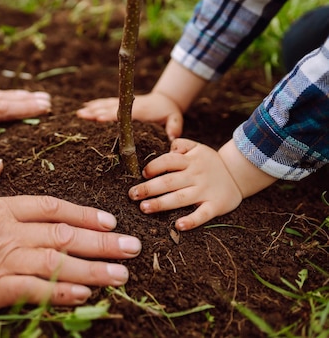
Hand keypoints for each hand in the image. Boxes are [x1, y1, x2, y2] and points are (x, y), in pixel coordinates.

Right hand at [0, 159, 142, 315]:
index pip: (50, 208)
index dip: (82, 215)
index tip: (107, 220)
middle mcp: (5, 233)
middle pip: (64, 236)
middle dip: (103, 242)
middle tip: (133, 248)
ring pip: (58, 264)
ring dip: (94, 269)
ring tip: (122, 274)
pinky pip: (34, 291)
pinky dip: (62, 293)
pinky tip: (86, 296)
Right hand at [76, 92, 182, 139]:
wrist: (166, 99)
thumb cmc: (169, 112)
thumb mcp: (175, 119)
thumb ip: (173, 128)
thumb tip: (172, 138)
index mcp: (139, 111)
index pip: (123, 114)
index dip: (110, 116)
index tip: (99, 118)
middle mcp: (129, 105)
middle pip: (109, 109)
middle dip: (95, 112)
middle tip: (82, 116)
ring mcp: (123, 103)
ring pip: (105, 105)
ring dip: (92, 108)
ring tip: (79, 113)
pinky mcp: (120, 103)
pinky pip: (106, 103)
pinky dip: (95, 104)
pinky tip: (85, 106)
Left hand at [128, 138, 242, 229]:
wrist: (239, 174)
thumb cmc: (209, 162)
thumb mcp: (198, 148)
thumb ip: (181, 145)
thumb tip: (168, 149)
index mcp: (190, 160)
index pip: (168, 161)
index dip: (154, 167)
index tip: (143, 174)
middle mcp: (196, 175)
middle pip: (169, 181)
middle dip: (148, 188)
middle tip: (132, 195)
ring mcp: (205, 191)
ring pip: (180, 198)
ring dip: (161, 204)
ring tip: (144, 208)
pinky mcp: (215, 206)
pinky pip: (203, 214)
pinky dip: (191, 221)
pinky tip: (178, 226)